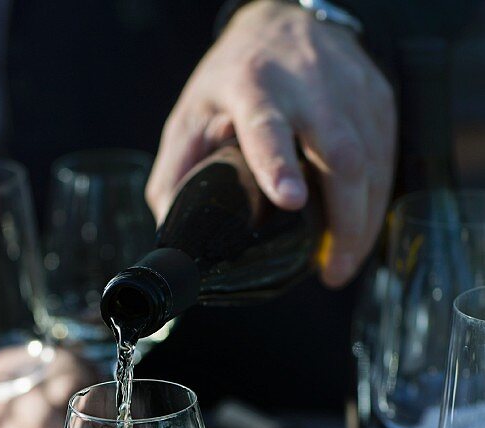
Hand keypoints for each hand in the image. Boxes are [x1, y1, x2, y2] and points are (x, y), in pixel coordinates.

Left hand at [146, 0, 394, 287]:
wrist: (280, 20)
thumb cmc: (231, 81)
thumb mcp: (190, 119)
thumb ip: (175, 177)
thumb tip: (174, 238)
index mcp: (252, 87)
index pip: (268, 127)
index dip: (278, 164)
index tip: (290, 200)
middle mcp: (306, 83)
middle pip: (339, 155)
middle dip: (344, 219)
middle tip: (332, 271)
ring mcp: (349, 87)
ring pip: (371, 161)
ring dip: (363, 221)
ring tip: (343, 263)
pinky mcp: (377, 96)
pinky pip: (386, 156)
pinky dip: (375, 200)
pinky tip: (358, 229)